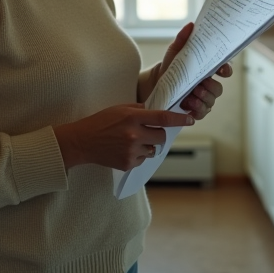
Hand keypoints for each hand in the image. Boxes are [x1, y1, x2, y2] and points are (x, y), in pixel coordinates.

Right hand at [53, 104, 194, 170]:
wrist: (82, 142)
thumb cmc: (101, 122)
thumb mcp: (120, 108)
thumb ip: (140, 110)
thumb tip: (158, 112)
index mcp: (133, 118)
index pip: (163, 118)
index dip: (179, 119)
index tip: (190, 120)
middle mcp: (134, 135)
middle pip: (161, 137)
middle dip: (158, 134)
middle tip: (148, 132)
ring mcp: (131, 151)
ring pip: (153, 150)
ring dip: (148, 146)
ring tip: (131, 141)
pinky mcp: (128, 164)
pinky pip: (143, 159)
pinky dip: (138, 155)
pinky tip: (124, 150)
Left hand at [143, 22, 231, 119]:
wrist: (157, 83)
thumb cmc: (171, 66)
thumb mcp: (174, 51)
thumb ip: (182, 39)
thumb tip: (190, 25)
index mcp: (208, 69)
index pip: (225, 69)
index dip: (227, 69)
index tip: (222, 70)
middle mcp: (209, 84)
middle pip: (219, 88)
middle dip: (210, 87)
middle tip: (200, 84)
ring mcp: (203, 98)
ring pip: (211, 101)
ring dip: (202, 98)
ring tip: (191, 95)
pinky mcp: (196, 110)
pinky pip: (203, 113)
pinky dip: (196, 109)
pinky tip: (187, 105)